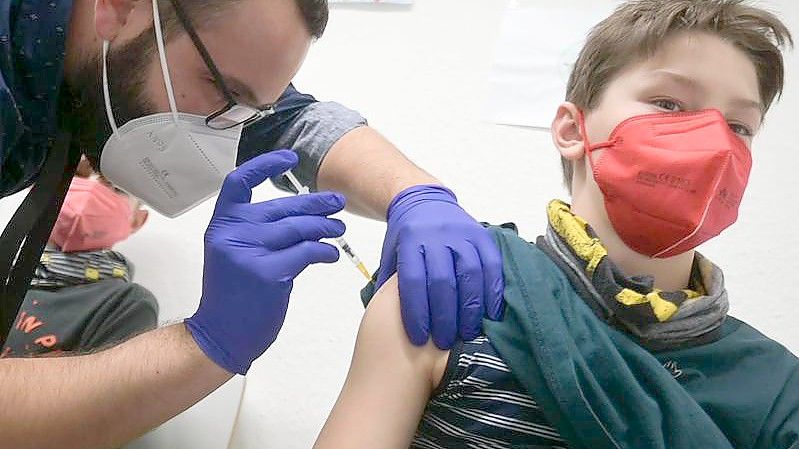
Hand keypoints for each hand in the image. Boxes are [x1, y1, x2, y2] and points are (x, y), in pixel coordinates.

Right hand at [186, 150, 345, 374]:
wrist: (221, 334)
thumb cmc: (233, 296)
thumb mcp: (235, 254)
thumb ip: (258, 231)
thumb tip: (303, 211)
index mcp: (221, 226)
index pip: (239, 182)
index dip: (265, 166)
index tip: (290, 159)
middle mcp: (231, 234)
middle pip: (281, 207)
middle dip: (315, 204)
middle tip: (337, 203)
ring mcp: (249, 253)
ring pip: (298, 228)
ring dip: (325, 227)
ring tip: (338, 229)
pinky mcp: (268, 274)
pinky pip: (306, 252)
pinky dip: (324, 251)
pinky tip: (331, 253)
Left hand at [376, 185, 503, 348]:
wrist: (423, 200)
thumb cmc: (405, 236)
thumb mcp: (391, 253)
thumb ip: (390, 283)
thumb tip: (387, 321)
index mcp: (409, 241)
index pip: (413, 281)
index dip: (416, 312)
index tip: (418, 337)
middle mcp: (436, 236)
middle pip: (442, 281)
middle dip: (444, 316)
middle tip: (444, 341)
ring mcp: (462, 234)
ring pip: (469, 274)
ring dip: (470, 308)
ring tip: (467, 333)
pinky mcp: (481, 235)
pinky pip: (491, 265)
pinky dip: (492, 291)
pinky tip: (490, 314)